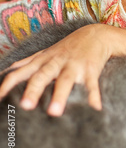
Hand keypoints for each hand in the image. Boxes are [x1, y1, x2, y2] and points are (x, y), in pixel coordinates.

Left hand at [0, 24, 114, 116]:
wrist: (94, 34)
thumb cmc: (65, 49)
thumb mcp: (44, 54)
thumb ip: (25, 65)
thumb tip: (4, 74)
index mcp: (41, 61)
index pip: (20, 73)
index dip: (8, 85)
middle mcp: (55, 63)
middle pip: (42, 76)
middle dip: (33, 90)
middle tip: (25, 106)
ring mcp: (73, 66)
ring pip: (65, 80)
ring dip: (59, 95)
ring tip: (54, 112)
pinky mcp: (90, 70)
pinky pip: (91, 84)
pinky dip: (93, 96)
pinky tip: (94, 109)